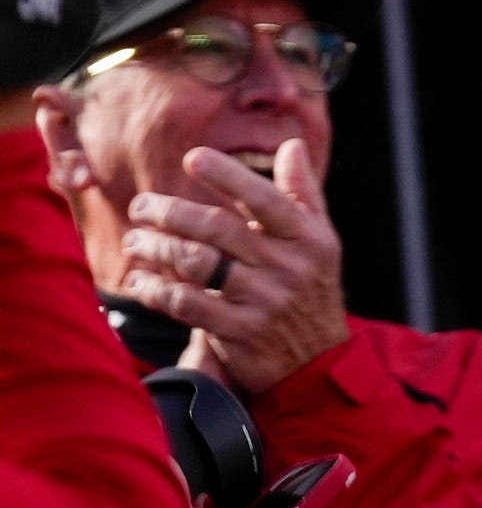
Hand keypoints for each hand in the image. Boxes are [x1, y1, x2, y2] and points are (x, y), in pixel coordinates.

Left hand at [117, 141, 348, 398]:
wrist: (316, 361)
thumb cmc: (311, 289)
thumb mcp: (320, 240)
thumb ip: (301, 193)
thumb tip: (291, 146)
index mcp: (309, 237)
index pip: (265, 198)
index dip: (228, 175)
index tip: (193, 157)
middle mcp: (289, 266)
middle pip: (220, 228)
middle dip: (173, 212)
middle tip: (142, 205)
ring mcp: (264, 300)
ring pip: (198, 264)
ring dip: (157, 248)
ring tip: (135, 240)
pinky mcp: (239, 332)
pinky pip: (187, 304)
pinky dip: (157, 289)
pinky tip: (140, 279)